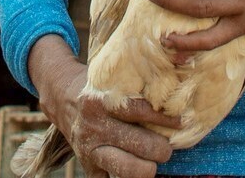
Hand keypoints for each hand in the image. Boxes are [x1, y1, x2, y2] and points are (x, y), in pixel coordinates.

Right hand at [29, 38, 178, 177]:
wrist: (62, 97)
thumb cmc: (99, 86)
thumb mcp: (113, 77)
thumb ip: (138, 83)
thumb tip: (178, 91)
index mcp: (100, 101)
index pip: (140, 112)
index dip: (166, 118)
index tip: (182, 122)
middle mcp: (94, 126)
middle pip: (141, 145)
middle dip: (162, 148)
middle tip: (167, 145)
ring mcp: (89, 149)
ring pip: (130, 169)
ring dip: (149, 167)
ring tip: (154, 160)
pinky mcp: (87, 166)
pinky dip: (129, 177)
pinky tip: (137, 166)